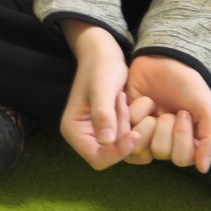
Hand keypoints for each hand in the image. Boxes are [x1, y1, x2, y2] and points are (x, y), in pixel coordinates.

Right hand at [59, 24, 141, 169]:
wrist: (104, 52)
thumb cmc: (100, 66)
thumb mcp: (102, 88)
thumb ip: (103, 114)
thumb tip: (106, 142)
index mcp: (74, 131)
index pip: (97, 158)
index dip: (117, 152)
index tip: (135, 133)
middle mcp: (85, 138)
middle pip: (112, 155)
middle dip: (124, 134)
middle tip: (124, 102)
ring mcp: (99, 134)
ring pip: (123, 149)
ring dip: (131, 128)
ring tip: (125, 99)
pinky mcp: (112, 129)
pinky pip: (129, 140)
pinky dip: (136, 125)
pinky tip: (132, 103)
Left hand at [121, 54, 210, 172]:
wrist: (166, 61)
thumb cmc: (190, 87)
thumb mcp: (208, 110)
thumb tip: (203, 168)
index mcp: (186, 144)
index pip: (182, 159)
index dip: (182, 137)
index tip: (183, 113)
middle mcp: (164, 144)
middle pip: (161, 152)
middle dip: (166, 126)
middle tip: (169, 109)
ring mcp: (143, 135)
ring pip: (140, 145)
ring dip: (148, 121)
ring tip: (153, 104)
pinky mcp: (126, 124)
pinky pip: (123, 130)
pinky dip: (134, 111)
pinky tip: (140, 99)